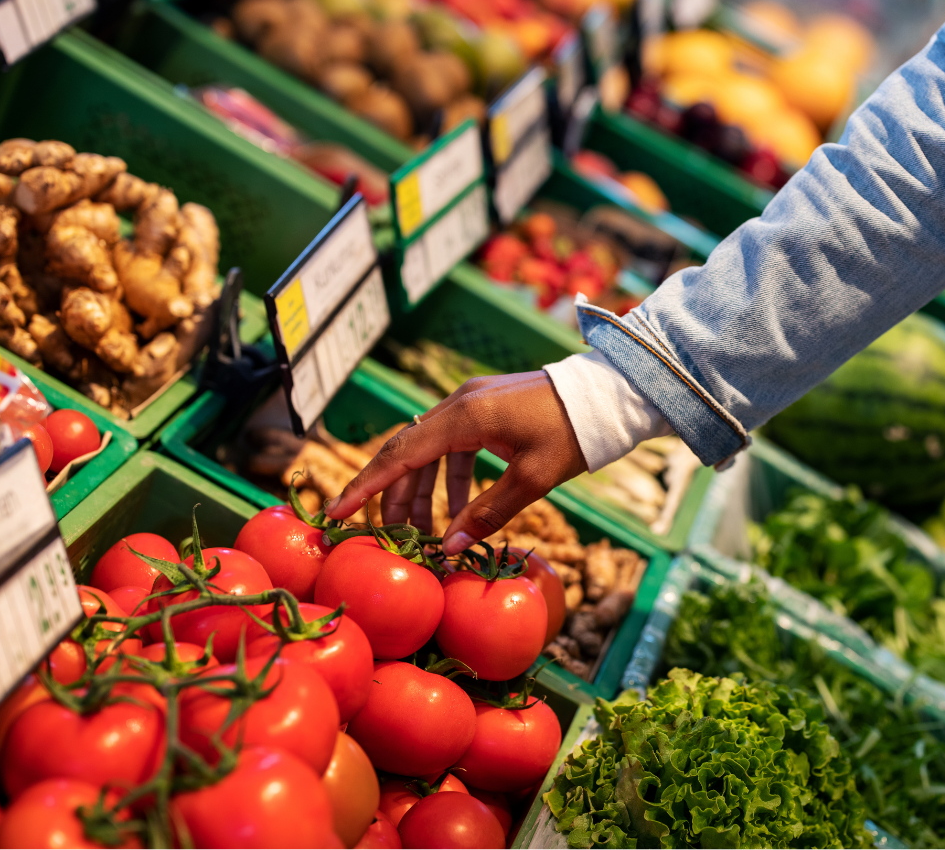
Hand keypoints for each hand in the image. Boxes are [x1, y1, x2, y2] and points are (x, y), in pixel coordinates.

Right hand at [324, 371, 587, 553]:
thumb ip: (488, 513)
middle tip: (387, 537)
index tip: (337, 512)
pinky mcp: (486, 408)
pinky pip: (452, 445)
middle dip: (392, 497)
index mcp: (464, 416)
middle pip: (407, 453)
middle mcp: (459, 404)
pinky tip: (455, 510)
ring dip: (421, 490)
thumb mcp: (533, 480)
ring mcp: (472, 402)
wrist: (607, 396)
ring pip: (429, 450)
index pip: (399, 454)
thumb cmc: (572, 435)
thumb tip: (450, 548)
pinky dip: (448, 477)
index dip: (365, 486)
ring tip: (421, 532)